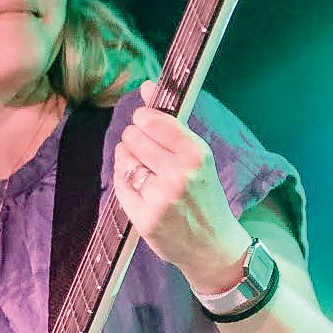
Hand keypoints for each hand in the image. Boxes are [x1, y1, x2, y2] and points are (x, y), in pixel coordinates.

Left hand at [113, 81, 249, 292]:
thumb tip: (146, 85)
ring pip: (123, 159)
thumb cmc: (205, 197)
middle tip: (147, 153)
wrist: (212, 247)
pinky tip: (140, 188)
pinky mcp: (144, 218)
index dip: (144, 119)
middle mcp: (179, 175)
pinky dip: (124, 181)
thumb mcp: (198, 158)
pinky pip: (119, 184)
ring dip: (127, 160)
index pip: (154, 121)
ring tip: (144, 171)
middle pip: (133, 137)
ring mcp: (160, 198)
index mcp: (197, 155)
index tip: (146, 123)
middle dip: (135, 140)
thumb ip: (171, 123)